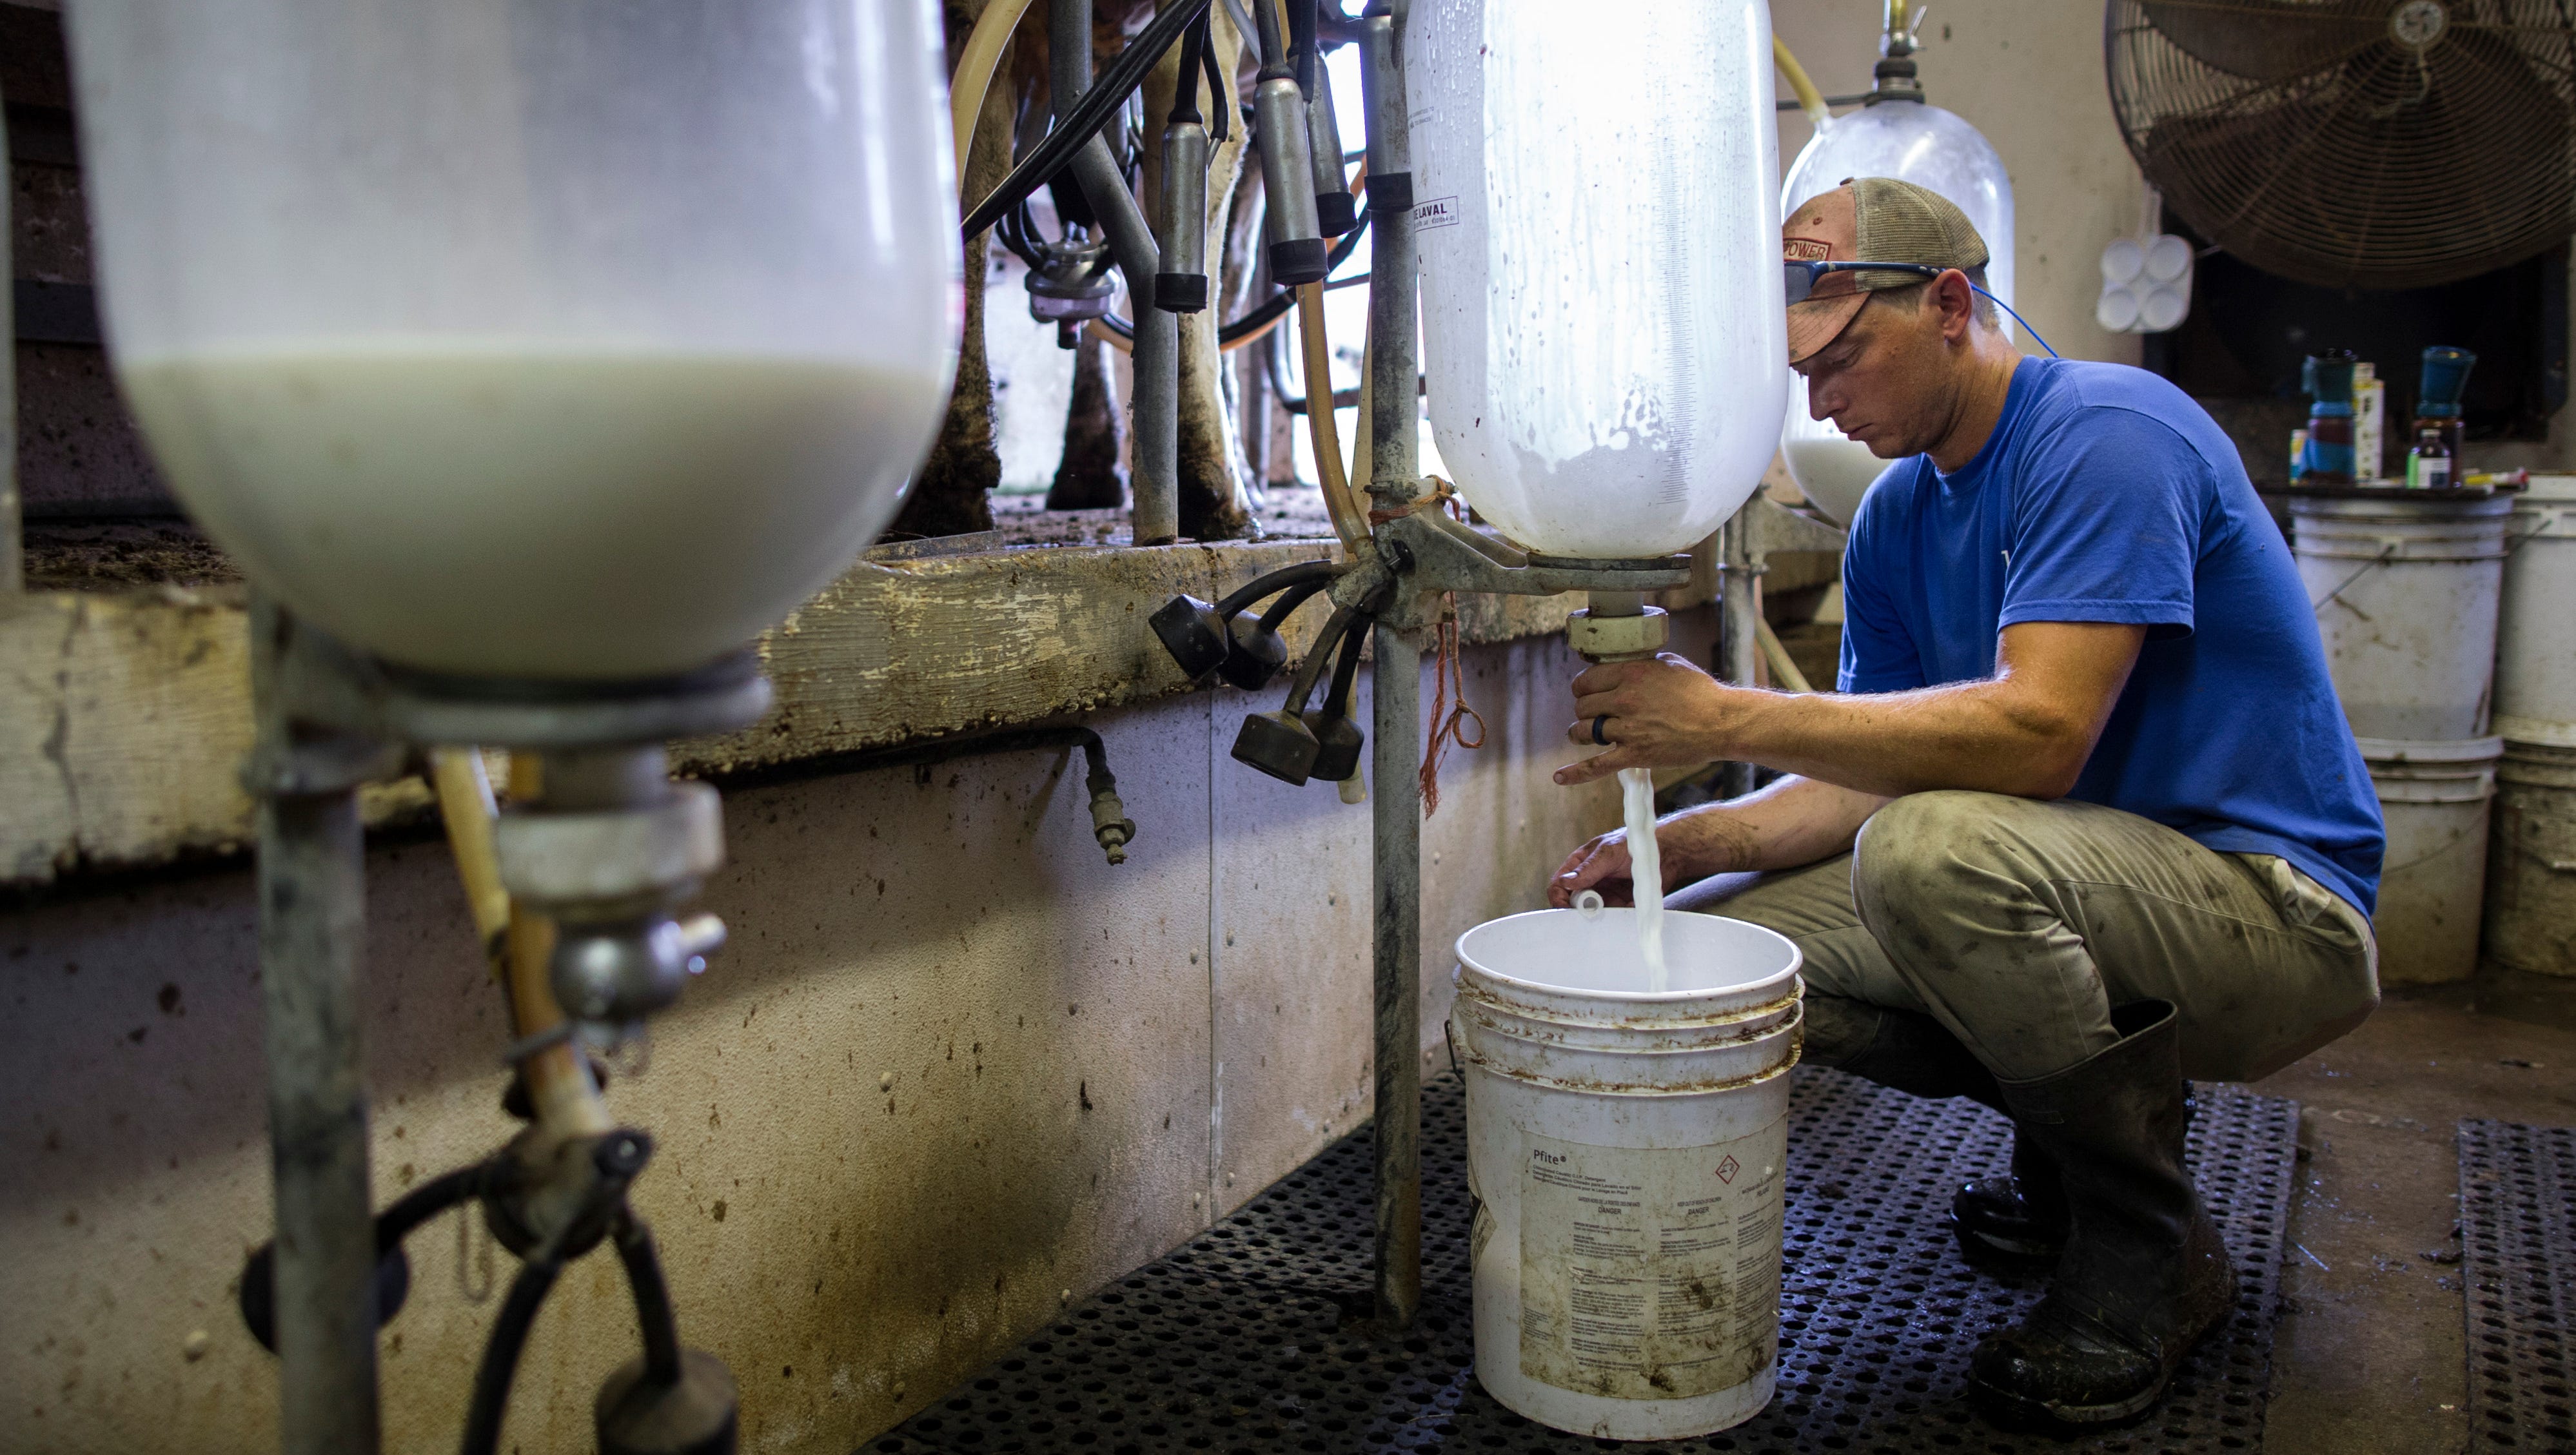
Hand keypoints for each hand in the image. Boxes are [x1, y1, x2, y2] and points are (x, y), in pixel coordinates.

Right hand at [1547, 829, 1636, 907]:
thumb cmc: (1632, 843)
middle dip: (1580, 910)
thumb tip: (1565, 882)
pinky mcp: (1619, 902)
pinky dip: (1620, 915)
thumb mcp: (1608, 852)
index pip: (1559, 885)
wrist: (1663, 850)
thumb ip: (1588, 868)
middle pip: (1574, 903)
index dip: (1558, 898)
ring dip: (1601, 915)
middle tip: (1593, 910)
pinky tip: (1630, 904)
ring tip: (1615, 907)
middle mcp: (1589, 881)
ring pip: (1593, 913)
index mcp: (1579, 865)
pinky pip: (1613, 915)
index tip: (1566, 910)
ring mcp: (1604, 893)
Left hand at [1556, 653, 1750, 786]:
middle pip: (1583, 705)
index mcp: (1631, 673)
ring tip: (1583, 733)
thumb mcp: (1669, 664)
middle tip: (1593, 712)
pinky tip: (1559, 777)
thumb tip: (1625, 666)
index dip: (1584, 686)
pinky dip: (1576, 773)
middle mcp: (1624, 699)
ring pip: (1584, 731)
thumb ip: (1642, 665)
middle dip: (1585, 709)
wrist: (1721, 722)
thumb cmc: (1700, 691)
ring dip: (1580, 733)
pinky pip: (1596, 766)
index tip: (1587, 691)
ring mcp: (1627, 729)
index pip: (1587, 680)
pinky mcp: (1634, 755)